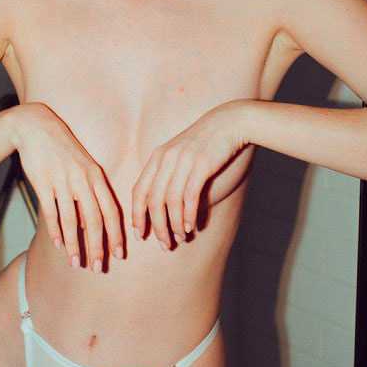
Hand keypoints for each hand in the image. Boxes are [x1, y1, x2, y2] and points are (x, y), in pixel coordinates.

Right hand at [10, 102, 122, 271]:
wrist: (37, 127)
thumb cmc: (63, 149)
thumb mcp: (83, 166)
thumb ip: (91, 192)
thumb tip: (93, 223)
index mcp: (96, 176)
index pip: (112, 211)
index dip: (116, 234)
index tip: (118, 254)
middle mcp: (82, 180)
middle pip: (95, 220)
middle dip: (98, 246)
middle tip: (98, 267)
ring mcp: (62, 182)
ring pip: (72, 220)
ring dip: (75, 244)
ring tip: (75, 262)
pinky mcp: (43, 183)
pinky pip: (51, 212)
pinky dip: (56, 230)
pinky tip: (58, 244)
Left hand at [131, 101, 250, 248]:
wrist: (229, 122)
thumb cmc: (206, 143)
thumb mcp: (181, 154)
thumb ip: (171, 176)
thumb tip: (169, 209)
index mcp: (157, 157)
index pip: (139, 191)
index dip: (137, 215)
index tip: (139, 234)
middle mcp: (166, 159)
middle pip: (153, 200)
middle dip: (156, 226)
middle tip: (164, 244)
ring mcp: (183, 161)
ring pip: (171, 201)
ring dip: (174, 224)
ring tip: (179, 238)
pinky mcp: (201, 164)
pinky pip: (189, 196)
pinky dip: (188, 215)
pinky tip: (191, 226)